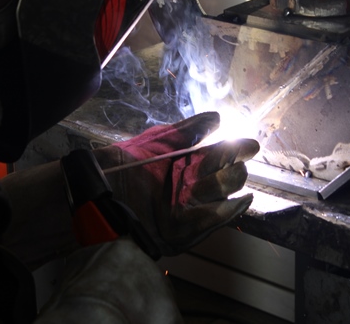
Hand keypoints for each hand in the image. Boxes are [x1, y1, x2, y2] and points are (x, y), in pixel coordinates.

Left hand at [92, 112, 258, 255]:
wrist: (99, 191)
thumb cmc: (124, 164)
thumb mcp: (157, 141)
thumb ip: (188, 130)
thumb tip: (218, 119)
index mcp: (189, 163)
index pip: (224, 155)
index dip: (239, 149)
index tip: (250, 145)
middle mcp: (193, 186)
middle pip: (230, 176)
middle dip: (233, 166)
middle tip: (228, 158)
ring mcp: (189, 208)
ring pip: (224, 195)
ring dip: (227, 183)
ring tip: (224, 175)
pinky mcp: (182, 230)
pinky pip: (212, 222)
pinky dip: (227, 212)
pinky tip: (238, 201)